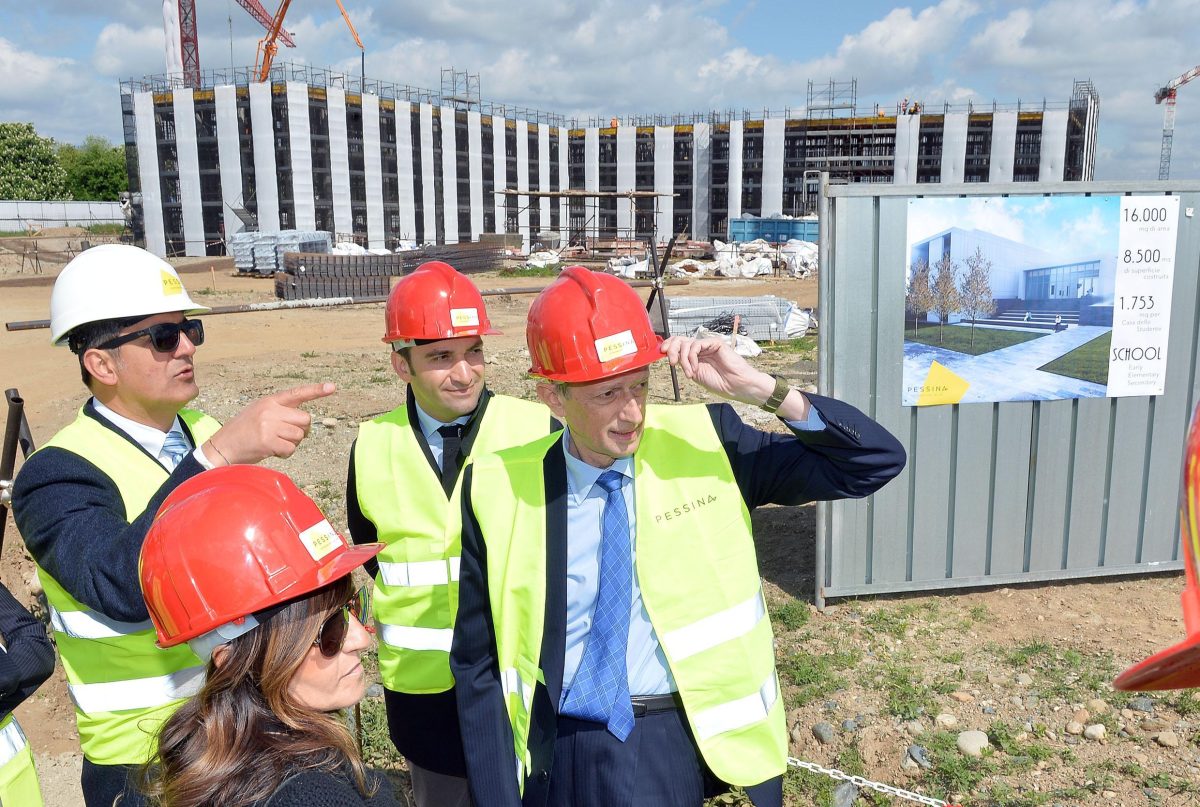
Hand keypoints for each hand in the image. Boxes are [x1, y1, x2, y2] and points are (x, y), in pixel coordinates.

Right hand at [203, 382, 335, 464]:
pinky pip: (291, 449)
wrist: (221, 447)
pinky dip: (285, 454)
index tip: (332, 386)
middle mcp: (270, 410)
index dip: (316, 390)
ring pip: (299, 435)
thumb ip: (280, 412)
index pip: (296, 393)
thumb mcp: (259, 413)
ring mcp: (269, 425)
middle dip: (300, 430)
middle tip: (285, 436)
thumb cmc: (243, 432)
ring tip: (274, 443)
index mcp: (270, 401)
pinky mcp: (267, 441)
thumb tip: (304, 422)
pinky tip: (272, 452)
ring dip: (291, 444)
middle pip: (305, 419)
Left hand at [660, 336, 809, 419]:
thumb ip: (683, 363)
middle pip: (680, 339)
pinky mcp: (715, 343)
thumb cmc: (718, 382)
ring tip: (689, 372)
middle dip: (672, 349)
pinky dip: (691, 357)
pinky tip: (694, 368)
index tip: (661, 352)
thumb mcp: (694, 373)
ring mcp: (708, 345)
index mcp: (695, 354)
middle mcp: (701, 347)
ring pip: (687, 343)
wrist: (735, 385)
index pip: (678, 343)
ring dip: (684, 360)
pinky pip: (696, 345)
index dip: (668, 344)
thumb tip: (669, 356)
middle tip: (672, 362)